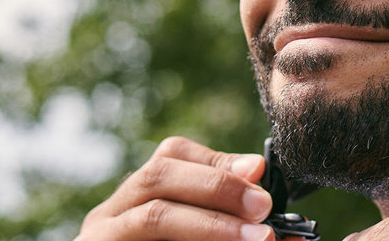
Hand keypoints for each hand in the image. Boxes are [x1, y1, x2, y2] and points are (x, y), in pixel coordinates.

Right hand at [75, 136, 275, 240]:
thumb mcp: (197, 235)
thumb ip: (229, 223)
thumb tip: (278, 210)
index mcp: (135, 199)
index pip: (171, 156)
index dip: (217, 162)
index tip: (259, 172)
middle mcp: (110, 217)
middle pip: (158, 177)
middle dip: (218, 187)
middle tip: (264, 208)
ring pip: (153, 217)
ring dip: (211, 224)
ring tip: (259, 239)